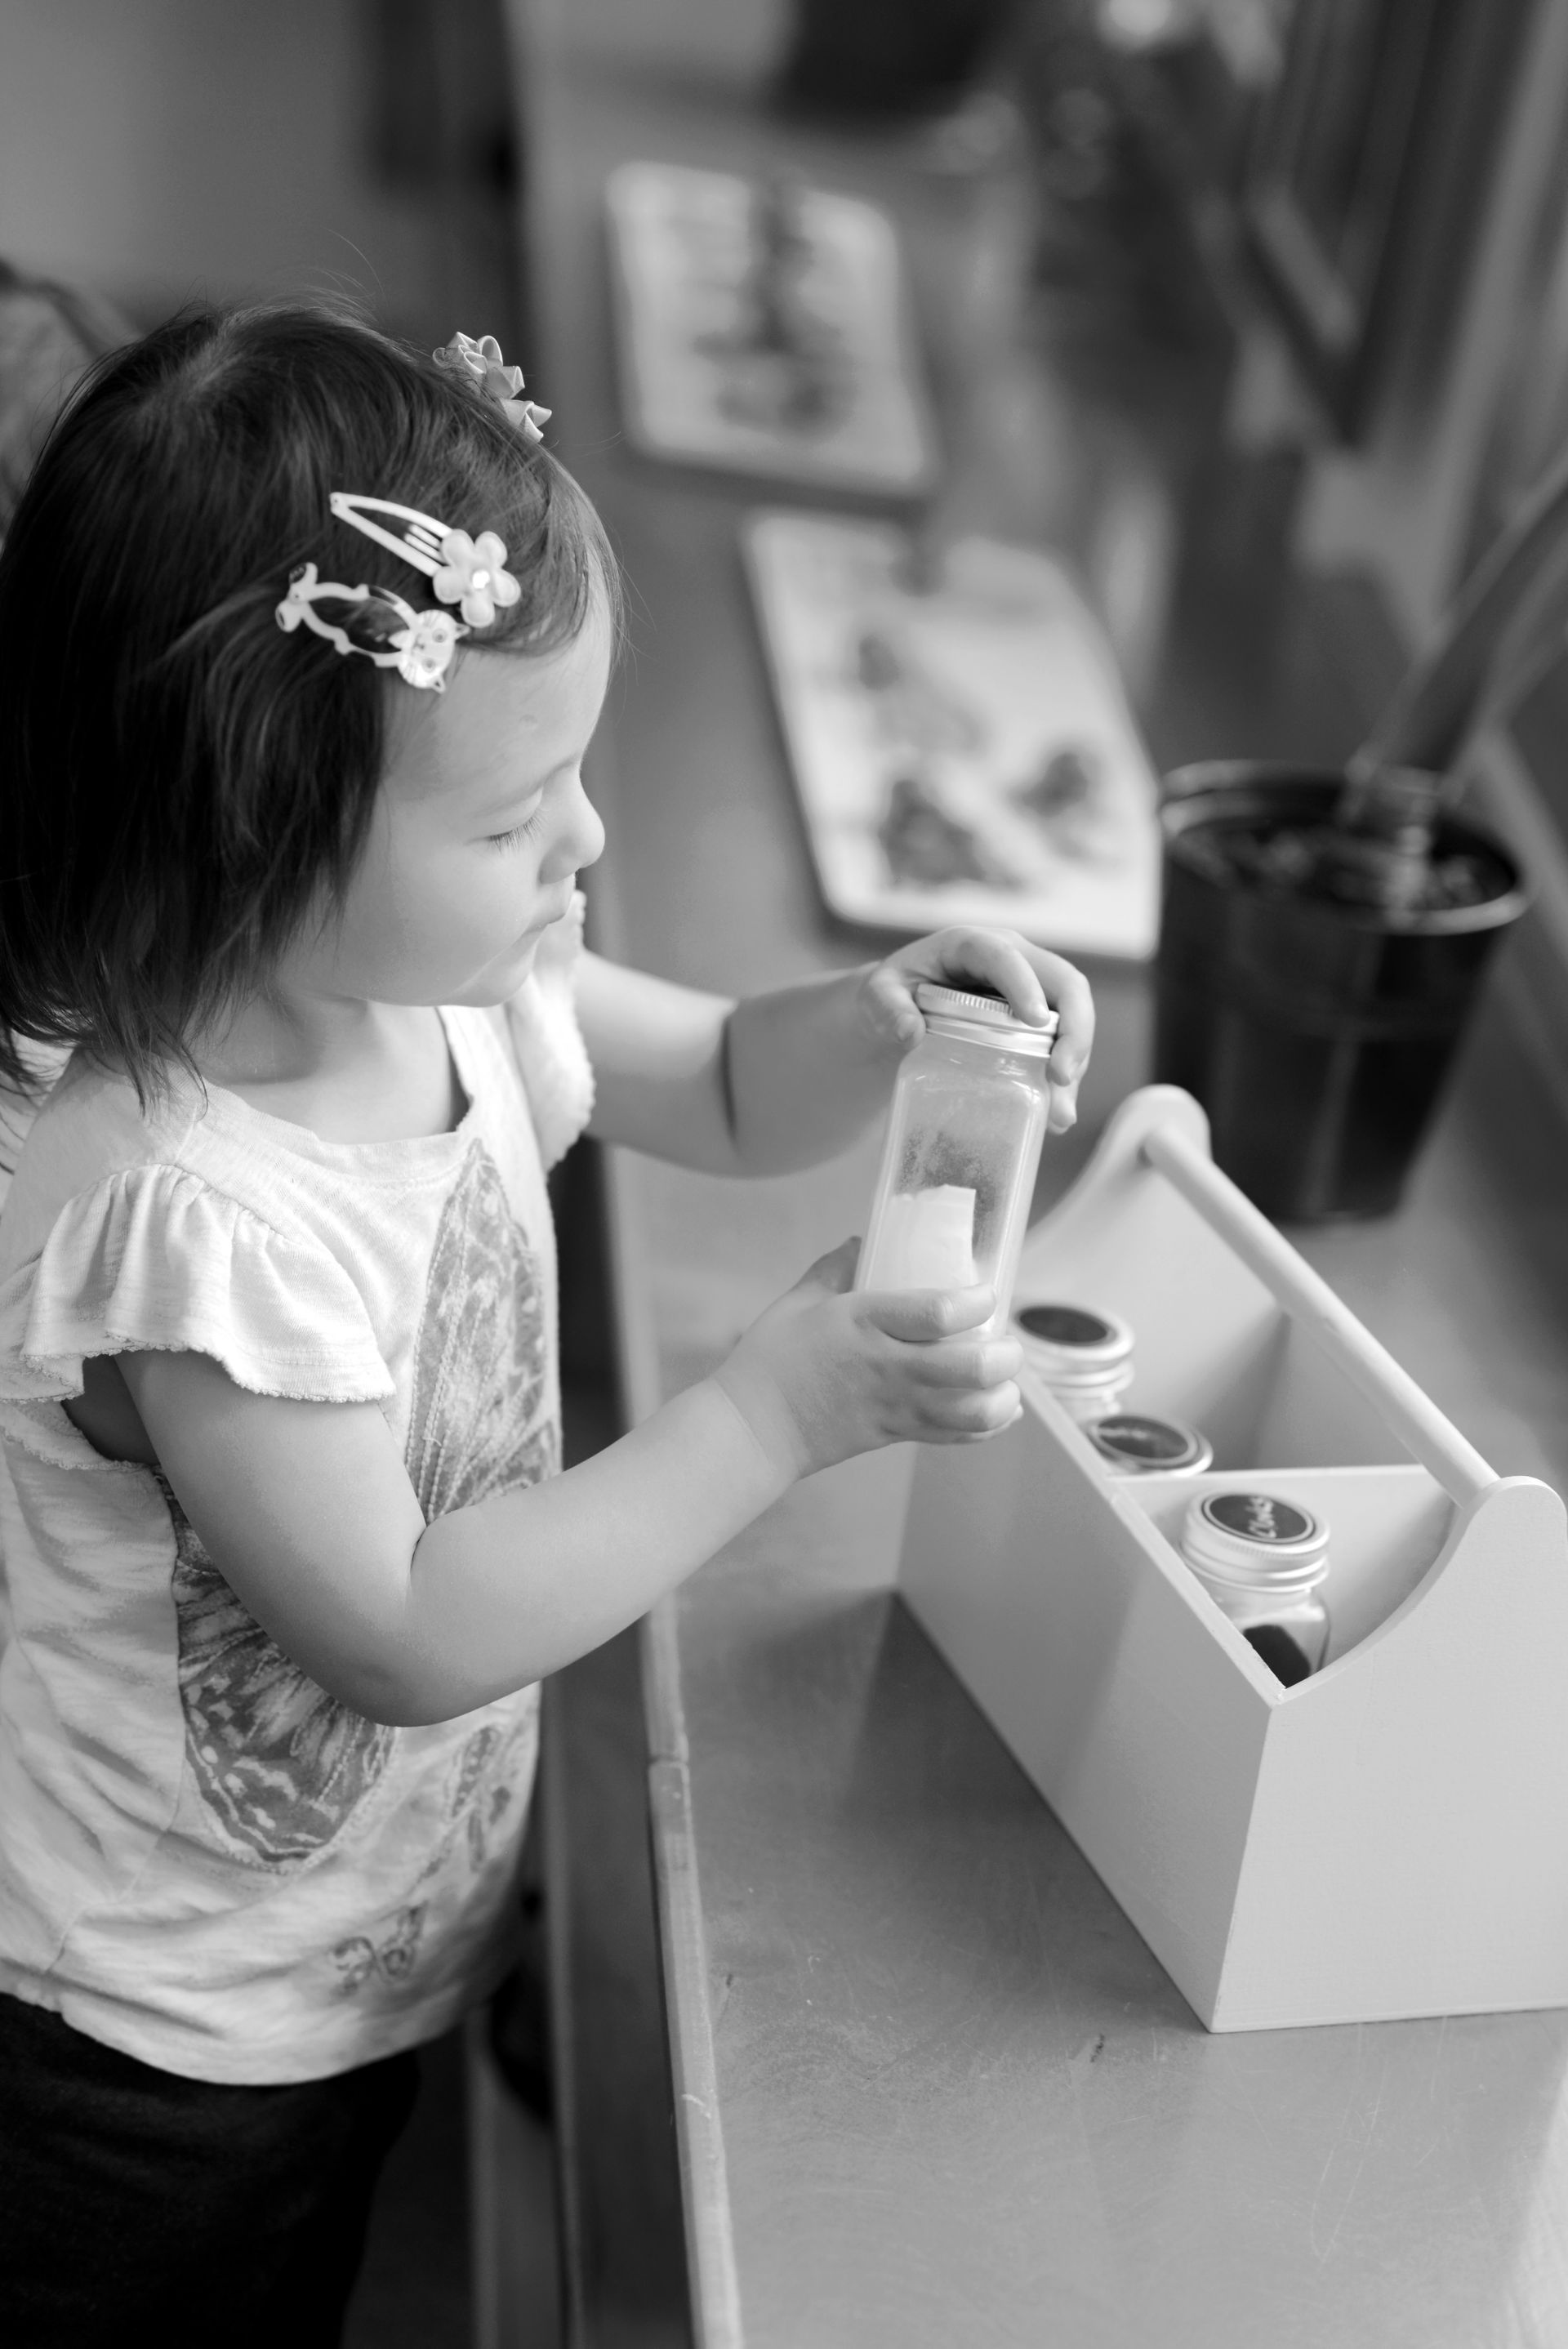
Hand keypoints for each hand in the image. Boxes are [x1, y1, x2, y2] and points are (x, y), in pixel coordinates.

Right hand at [711, 1239, 1023, 1481]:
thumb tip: (863, 1241)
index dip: (977, 1301)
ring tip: (1005, 1380)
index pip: (940, 1313)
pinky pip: (956, 1436)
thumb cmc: (771, 1362)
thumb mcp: (798, 1301)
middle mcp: (889, 1366)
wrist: (752, 1430)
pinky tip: (996, 1408)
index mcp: (864, 1323)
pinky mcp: (895, 1435)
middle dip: (1005, 1355)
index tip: (986, 1293)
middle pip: (973, 1367)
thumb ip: (835, 1268)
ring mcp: (896, 1406)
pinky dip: (986, 1426)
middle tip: (1006, 1342)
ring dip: (1003, 1397)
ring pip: (973, 1411)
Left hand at [856, 926, 1093, 1130]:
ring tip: (1059, 1111)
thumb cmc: (891, 995)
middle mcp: (1013, 961)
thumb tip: (910, 1032)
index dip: (1025, 984)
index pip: (1006, 956)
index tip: (1037, 1020)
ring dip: (1074, 1063)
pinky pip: (1062, 1044)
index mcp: (972, 945)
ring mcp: (1031, 991)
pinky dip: (1063, 1079)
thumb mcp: (877, 996)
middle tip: (1061, 1075)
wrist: (900, 1010)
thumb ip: (886, 1008)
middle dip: (1073, 1029)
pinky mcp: (1037, 1022)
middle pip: (1064, 984)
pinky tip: (1054, 1114)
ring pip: (1071, 1018)